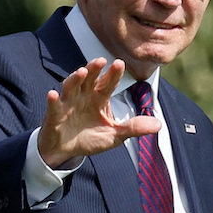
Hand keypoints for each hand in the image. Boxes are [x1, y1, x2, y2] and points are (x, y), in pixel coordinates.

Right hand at [37, 57, 160, 168]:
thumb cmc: (90, 138)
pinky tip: (53, 94)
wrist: (66, 151)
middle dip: (94, 70)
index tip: (119, 63)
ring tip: (81, 72)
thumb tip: (159, 124)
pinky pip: (53, 106)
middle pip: (89, 79)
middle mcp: (83, 97)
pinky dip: (53, 100)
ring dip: (75, 79)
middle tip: (101, 61)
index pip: (108, 83)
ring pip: (71, 86)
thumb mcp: (115, 135)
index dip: (113, 74)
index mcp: (99, 99)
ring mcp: (68, 104)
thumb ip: (134, 128)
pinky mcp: (54, 116)